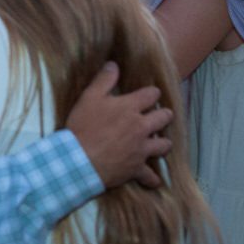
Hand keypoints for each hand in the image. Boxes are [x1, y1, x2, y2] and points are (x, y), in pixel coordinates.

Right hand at [65, 62, 173, 188]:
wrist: (80, 159)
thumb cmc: (83, 126)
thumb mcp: (88, 98)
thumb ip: (103, 80)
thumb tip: (113, 64)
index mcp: (130, 108)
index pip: (151, 95)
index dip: (152, 93)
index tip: (150, 94)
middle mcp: (141, 127)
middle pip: (164, 118)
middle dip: (164, 115)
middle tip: (159, 116)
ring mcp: (141, 149)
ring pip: (164, 145)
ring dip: (163, 143)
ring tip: (159, 143)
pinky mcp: (137, 168)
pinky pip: (150, 176)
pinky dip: (151, 178)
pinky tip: (153, 179)